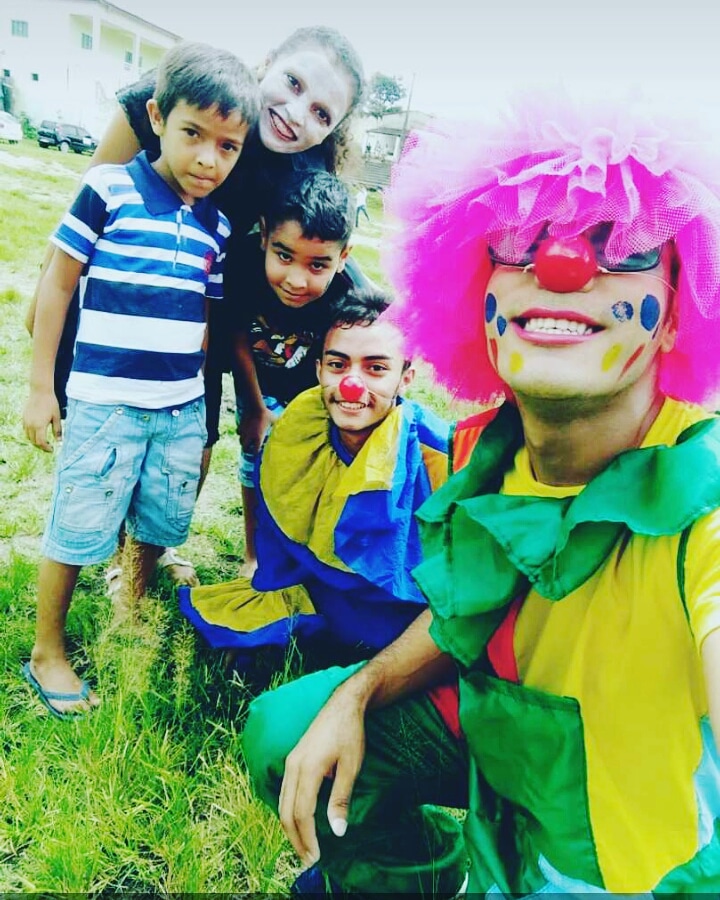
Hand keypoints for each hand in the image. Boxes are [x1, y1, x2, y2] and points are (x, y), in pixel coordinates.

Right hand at [23, 390, 61, 450]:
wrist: (40, 391)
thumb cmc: (51, 403)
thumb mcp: (57, 417)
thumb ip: (57, 430)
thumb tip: (60, 442)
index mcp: (39, 426)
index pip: (41, 442)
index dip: (46, 448)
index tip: (52, 450)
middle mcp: (30, 425)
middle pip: (33, 441)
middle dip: (41, 446)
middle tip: (48, 447)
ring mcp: (25, 421)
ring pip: (28, 436)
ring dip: (35, 441)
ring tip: (43, 441)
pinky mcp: (23, 418)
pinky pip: (25, 430)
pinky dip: (31, 434)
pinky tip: (37, 433)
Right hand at [239, 406, 276, 453]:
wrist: (254, 406)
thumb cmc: (265, 414)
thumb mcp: (274, 421)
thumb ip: (277, 426)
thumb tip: (285, 428)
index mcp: (258, 437)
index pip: (255, 451)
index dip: (256, 454)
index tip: (258, 454)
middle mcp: (250, 436)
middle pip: (245, 448)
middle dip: (247, 450)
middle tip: (251, 449)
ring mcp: (244, 431)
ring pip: (241, 441)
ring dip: (244, 442)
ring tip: (248, 441)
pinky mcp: (240, 426)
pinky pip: (238, 432)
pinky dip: (241, 434)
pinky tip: (245, 431)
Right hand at [278, 683, 366, 865]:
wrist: (344, 704)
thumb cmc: (350, 733)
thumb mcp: (351, 766)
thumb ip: (341, 799)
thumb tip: (337, 831)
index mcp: (307, 768)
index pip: (302, 813)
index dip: (308, 837)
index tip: (317, 856)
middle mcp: (293, 766)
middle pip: (286, 812)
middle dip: (296, 839)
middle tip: (309, 859)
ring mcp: (291, 762)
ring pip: (282, 802)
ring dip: (291, 827)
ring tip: (304, 846)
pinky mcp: (293, 759)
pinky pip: (285, 792)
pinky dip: (289, 812)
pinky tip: (301, 822)